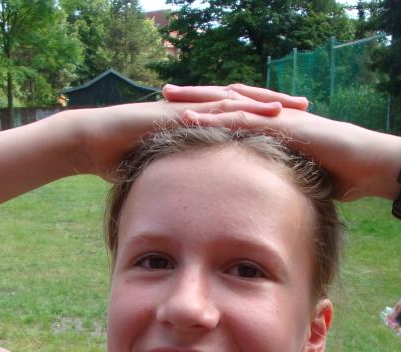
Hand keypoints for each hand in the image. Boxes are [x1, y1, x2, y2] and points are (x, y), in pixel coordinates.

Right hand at [70, 91, 288, 179]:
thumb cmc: (122, 160)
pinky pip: (208, 107)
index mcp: (197, 122)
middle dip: (275, 104)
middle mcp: (195, 110)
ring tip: (291, 106)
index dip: (266, 120)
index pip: (238, 117)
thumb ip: (182, 180)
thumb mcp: (162, 172)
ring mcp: (185, 108)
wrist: (93, 143)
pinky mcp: (174, 111)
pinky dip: (234, 108)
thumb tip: (195, 204)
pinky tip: (254, 111)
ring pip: (231, 99)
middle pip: (243, 102)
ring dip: (262, 101)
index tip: (295, 125)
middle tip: (308, 108)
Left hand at [162, 83, 400, 200]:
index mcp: (278, 127)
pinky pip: (248, 119)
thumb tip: (270, 200)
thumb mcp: (306, 179)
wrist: (375, 166)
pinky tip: (196, 117)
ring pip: (232, 104)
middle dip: (196, 96)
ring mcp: (282, 117)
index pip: (236, 113)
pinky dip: (220, 117)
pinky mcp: (289, 124)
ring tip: (169, 99)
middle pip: (228, 101)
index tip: (180, 111)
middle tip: (163, 93)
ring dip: (199, 101)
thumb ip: (285, 180)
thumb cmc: (346, 176)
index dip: (209, 111)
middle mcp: (277, 116)